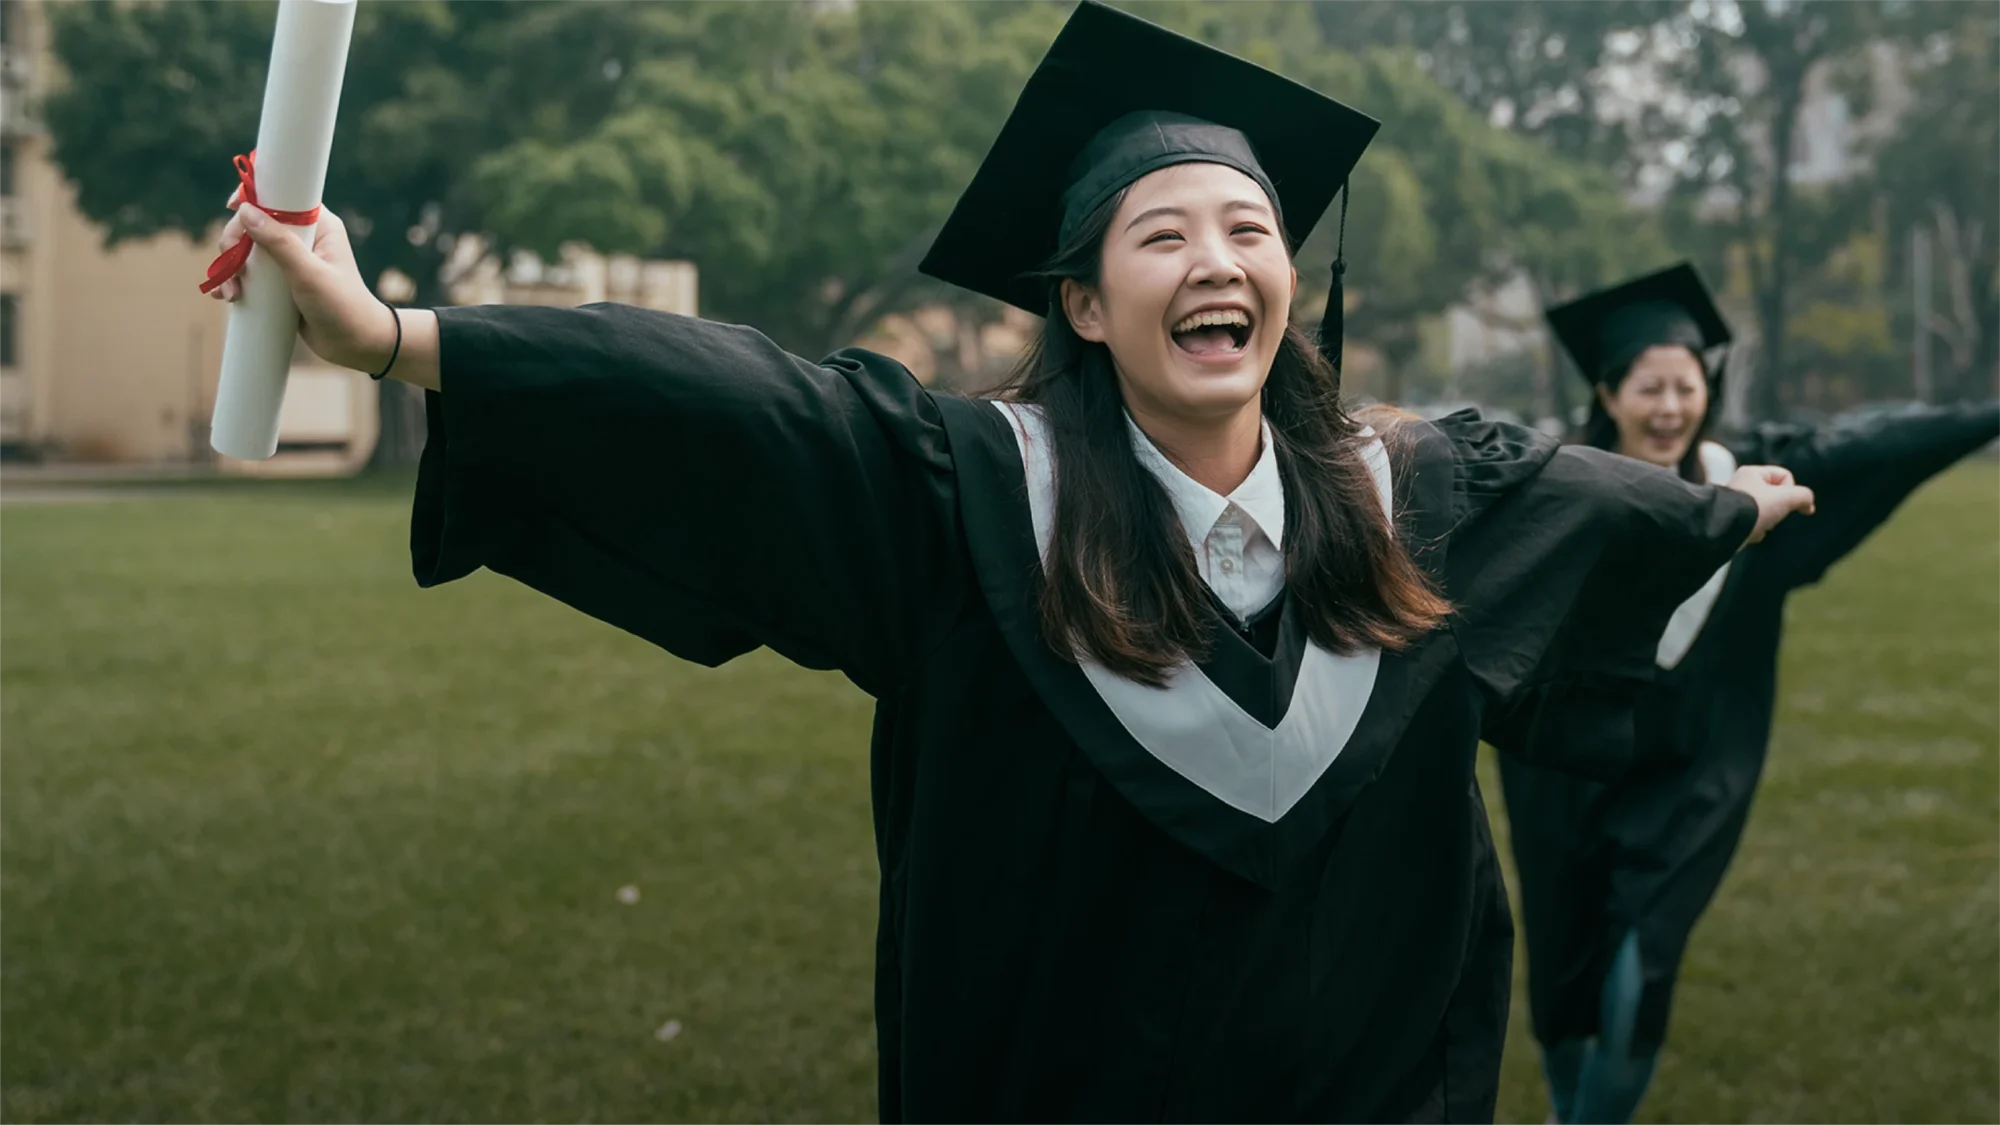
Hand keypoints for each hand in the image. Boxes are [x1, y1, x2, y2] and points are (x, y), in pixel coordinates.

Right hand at [208, 187, 395, 373]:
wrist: (357, 346)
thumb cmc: (343, 307)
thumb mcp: (310, 274)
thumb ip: (280, 244)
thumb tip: (246, 211)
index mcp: (318, 226)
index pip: (282, 197)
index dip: (255, 196)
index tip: (233, 204)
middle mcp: (303, 238)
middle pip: (255, 224)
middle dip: (235, 243)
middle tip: (231, 268)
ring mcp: (290, 260)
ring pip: (248, 250)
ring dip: (231, 268)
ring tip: (230, 294)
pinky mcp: (281, 282)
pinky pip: (251, 274)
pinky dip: (236, 282)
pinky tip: (226, 297)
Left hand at [1725, 464, 1815, 543]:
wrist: (1727, 529)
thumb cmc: (1756, 507)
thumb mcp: (1786, 497)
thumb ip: (1803, 496)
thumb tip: (1808, 505)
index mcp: (1752, 472)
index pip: (1784, 475)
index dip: (1791, 489)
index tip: (1787, 501)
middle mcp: (1742, 484)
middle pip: (1775, 495)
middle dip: (1779, 507)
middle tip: (1773, 513)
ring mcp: (1736, 502)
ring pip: (1766, 510)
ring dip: (1768, 520)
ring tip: (1761, 524)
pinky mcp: (1734, 519)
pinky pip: (1755, 523)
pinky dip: (1757, 529)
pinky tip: (1753, 532)